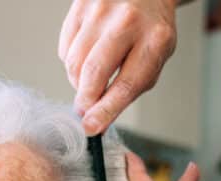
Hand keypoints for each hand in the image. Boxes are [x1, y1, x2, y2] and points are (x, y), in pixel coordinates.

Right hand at [58, 0, 177, 134]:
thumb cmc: (151, 30)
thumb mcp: (154, 59)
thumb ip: (129, 88)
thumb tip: (98, 118)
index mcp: (155, 39)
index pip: (126, 85)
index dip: (105, 110)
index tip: (91, 127)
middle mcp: (128, 21)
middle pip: (94, 72)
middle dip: (85, 100)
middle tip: (84, 112)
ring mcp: (101, 9)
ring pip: (74, 62)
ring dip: (78, 82)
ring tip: (91, 81)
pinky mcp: (81, 4)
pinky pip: (65, 48)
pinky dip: (72, 62)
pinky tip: (87, 57)